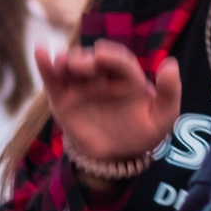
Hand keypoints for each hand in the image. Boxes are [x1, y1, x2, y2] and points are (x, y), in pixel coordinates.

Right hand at [43, 41, 180, 170]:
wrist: (114, 159)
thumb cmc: (140, 134)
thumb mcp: (162, 118)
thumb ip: (169, 93)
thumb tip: (170, 64)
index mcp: (126, 77)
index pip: (119, 61)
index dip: (111, 56)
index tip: (102, 56)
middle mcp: (102, 76)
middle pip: (92, 61)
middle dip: (85, 60)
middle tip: (80, 66)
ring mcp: (81, 85)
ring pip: (71, 66)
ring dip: (65, 60)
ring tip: (61, 63)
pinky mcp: (62, 97)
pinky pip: (53, 79)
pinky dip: (45, 65)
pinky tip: (39, 51)